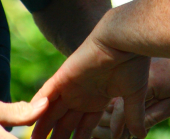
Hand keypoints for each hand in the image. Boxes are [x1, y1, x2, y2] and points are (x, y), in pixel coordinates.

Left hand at [30, 36, 149, 138]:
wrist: (124, 40)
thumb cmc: (133, 63)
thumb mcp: (134, 95)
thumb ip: (133, 115)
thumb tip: (141, 135)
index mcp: (98, 99)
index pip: (84, 125)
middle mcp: (82, 94)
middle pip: (64, 121)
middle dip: (56, 137)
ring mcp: (71, 86)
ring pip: (51, 111)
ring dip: (42, 127)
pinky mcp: (62, 77)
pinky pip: (45, 93)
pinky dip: (36, 106)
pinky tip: (29, 121)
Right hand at [91, 58, 169, 138]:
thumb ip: (151, 116)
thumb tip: (133, 130)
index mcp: (146, 79)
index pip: (121, 107)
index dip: (117, 126)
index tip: (115, 138)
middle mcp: (142, 69)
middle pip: (120, 96)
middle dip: (116, 117)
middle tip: (115, 135)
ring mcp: (146, 62)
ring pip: (127, 88)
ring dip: (124, 106)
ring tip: (123, 125)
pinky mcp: (152, 60)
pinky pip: (137, 80)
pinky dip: (134, 94)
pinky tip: (137, 108)